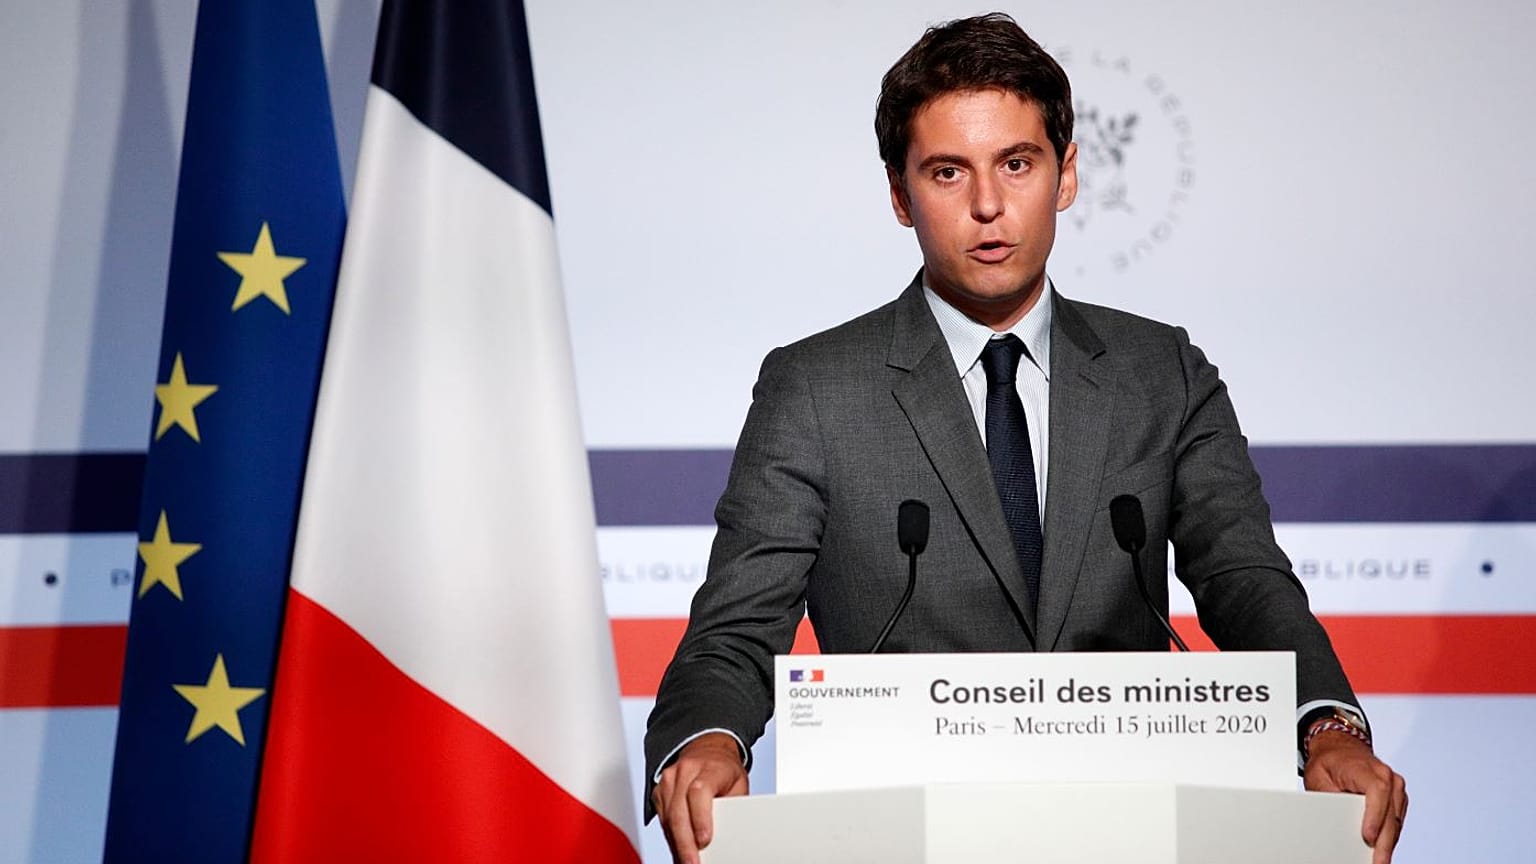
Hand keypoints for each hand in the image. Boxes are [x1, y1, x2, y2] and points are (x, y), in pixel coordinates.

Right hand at [652, 733, 749, 863]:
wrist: (707, 750)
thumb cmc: (725, 770)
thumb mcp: (738, 785)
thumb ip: (733, 807)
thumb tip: (730, 837)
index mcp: (708, 767)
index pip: (699, 792)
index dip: (700, 818)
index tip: (704, 840)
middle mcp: (684, 771)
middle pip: (679, 811)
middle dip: (685, 843)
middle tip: (692, 863)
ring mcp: (668, 780)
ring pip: (667, 818)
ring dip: (676, 844)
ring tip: (686, 861)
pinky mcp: (658, 790)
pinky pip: (662, 819)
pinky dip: (670, 837)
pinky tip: (678, 849)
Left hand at [1303, 731, 1407, 863]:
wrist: (1340, 747)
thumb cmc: (1330, 760)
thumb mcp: (1318, 776)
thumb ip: (1328, 797)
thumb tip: (1331, 819)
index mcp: (1368, 769)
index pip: (1378, 792)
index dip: (1374, 817)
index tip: (1368, 837)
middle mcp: (1388, 778)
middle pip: (1390, 815)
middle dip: (1383, 843)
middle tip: (1378, 862)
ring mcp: (1396, 789)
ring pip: (1395, 822)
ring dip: (1388, 843)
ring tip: (1380, 860)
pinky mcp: (1397, 799)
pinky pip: (1396, 821)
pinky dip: (1389, 836)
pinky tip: (1382, 849)